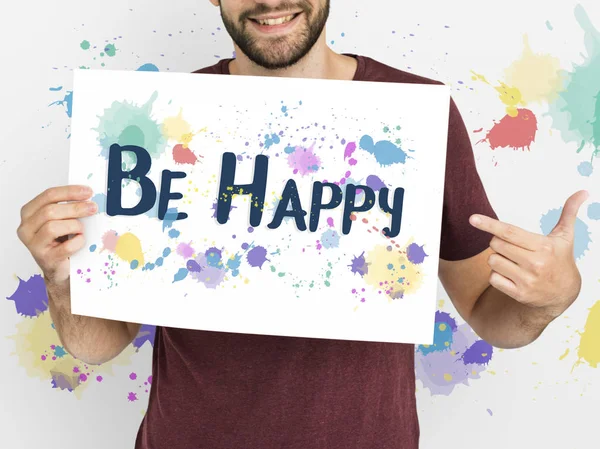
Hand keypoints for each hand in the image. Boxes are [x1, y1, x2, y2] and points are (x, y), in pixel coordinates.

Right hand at [17, 185, 97, 285]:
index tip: (87, 192)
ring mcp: (34, 244)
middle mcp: (27, 227)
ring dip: (74, 226)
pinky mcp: (45, 258)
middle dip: (75, 207)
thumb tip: (88, 197)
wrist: (58, 267)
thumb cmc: (59, 241)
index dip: (70, 192)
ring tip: (81, 230)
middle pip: (50, 210)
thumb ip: (67, 207)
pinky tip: (80, 240)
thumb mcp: (60, 220)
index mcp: (29, 213)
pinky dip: (77, 242)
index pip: (48, 195)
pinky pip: (65, 246)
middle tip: (92, 208)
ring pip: (53, 227)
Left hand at [468, 190, 588, 319]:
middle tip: (512, 247)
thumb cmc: (560, 259)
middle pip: (496, 244)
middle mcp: (535, 264)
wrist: (565, 293)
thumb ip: (569, 213)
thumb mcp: (565, 237)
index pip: (509, 232)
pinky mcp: (519, 294)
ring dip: (497, 259)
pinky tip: (511, 275)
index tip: (472, 219)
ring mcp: (527, 280)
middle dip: (498, 242)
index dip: (489, 224)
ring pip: (492, 261)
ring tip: (513, 262)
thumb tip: (583, 192)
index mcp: (544, 246)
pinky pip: (493, 278)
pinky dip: (497, 275)